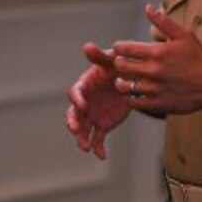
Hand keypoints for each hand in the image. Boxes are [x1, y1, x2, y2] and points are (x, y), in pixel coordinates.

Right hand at [65, 43, 131, 158]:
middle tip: (74, 129)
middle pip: (73, 115)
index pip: (75, 93)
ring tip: (86, 147)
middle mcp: (84, 102)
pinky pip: (98, 139)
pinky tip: (101, 156)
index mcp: (84, 86)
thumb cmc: (117, 66)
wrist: (129, 79)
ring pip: (83, 129)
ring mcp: (92, 115)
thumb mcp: (111, 61)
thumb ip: (99, 56)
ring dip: (82, 138)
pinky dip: (98, 148)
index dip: (77, 99)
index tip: (83, 105)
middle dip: (72, 123)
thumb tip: (87, 46)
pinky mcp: (103, 125)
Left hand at [111, 5, 201, 114]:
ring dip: (121, 82)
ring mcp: (155, 88)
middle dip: (118, 63)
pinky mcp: (158, 103)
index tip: (119, 49)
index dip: (117, 48)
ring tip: (123, 80)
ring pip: (125, 86)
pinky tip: (132, 93)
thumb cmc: (198, 58)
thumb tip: (148, 8)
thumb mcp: (184, 35)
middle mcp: (153, 70)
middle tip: (120, 63)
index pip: (124, 48)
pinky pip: (135, 102)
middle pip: (121, 66)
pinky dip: (129, 98)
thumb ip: (163, 21)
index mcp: (157, 52)